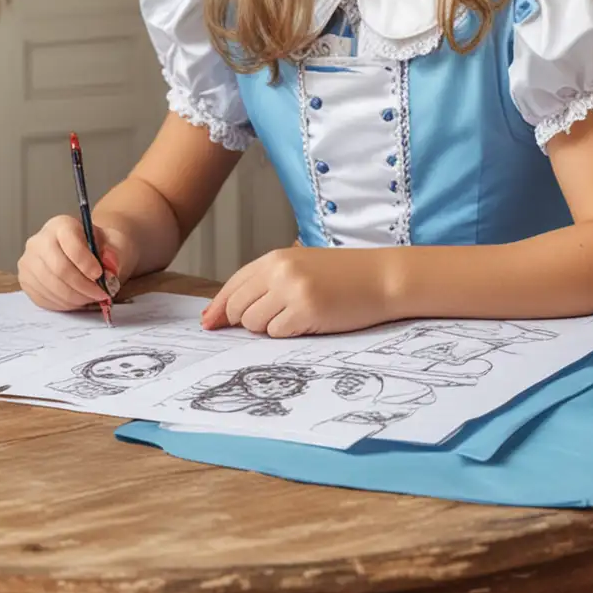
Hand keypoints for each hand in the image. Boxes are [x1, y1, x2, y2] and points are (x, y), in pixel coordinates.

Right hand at [18, 215, 130, 312]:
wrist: (86, 255)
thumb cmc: (100, 248)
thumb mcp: (115, 243)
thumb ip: (116, 252)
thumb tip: (110, 266)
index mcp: (61, 225)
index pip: (69, 243)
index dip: (85, 262)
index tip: (100, 274)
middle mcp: (39, 241)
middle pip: (59, 269)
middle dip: (84, 286)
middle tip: (101, 294)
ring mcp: (29, 262)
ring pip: (52, 287)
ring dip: (76, 298)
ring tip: (92, 297)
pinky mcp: (26, 281)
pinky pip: (44, 298)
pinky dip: (65, 304)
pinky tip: (77, 299)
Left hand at [202, 247, 394, 336]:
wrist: (383, 277)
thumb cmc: (344, 276)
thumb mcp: (301, 267)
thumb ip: (267, 284)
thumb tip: (224, 314)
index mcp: (275, 258)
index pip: (233, 285)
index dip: (219, 307)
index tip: (209, 323)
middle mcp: (279, 271)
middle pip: (238, 307)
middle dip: (247, 320)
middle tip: (275, 319)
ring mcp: (292, 290)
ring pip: (254, 323)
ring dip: (269, 328)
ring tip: (297, 317)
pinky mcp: (306, 310)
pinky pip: (276, 333)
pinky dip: (288, 334)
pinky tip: (309, 322)